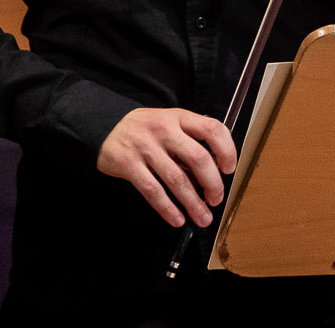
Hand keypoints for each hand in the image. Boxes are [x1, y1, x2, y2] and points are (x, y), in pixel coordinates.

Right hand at [97, 107, 236, 227]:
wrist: (105, 126)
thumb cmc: (144, 129)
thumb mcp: (169, 124)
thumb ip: (188, 144)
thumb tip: (209, 177)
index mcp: (179, 117)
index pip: (212, 129)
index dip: (227, 150)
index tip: (229, 169)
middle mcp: (164, 129)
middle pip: (198, 158)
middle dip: (213, 184)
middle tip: (216, 199)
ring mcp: (146, 146)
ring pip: (177, 179)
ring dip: (193, 204)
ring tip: (202, 217)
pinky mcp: (129, 164)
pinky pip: (153, 191)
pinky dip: (168, 208)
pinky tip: (176, 218)